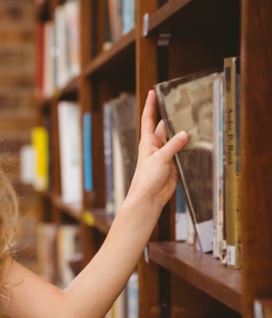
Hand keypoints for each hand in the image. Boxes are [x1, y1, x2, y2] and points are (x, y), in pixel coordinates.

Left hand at [128, 90, 188, 210]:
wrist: (149, 197)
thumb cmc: (146, 178)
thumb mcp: (160, 159)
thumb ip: (173, 145)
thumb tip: (185, 133)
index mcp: (148, 141)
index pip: (149, 119)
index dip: (150, 105)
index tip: (153, 92)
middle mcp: (157, 145)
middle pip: (166, 126)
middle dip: (174, 117)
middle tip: (185, 104)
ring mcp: (166, 154)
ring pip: (177, 138)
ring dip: (185, 132)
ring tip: (196, 119)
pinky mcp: (174, 163)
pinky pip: (183, 151)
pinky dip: (190, 146)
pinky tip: (199, 140)